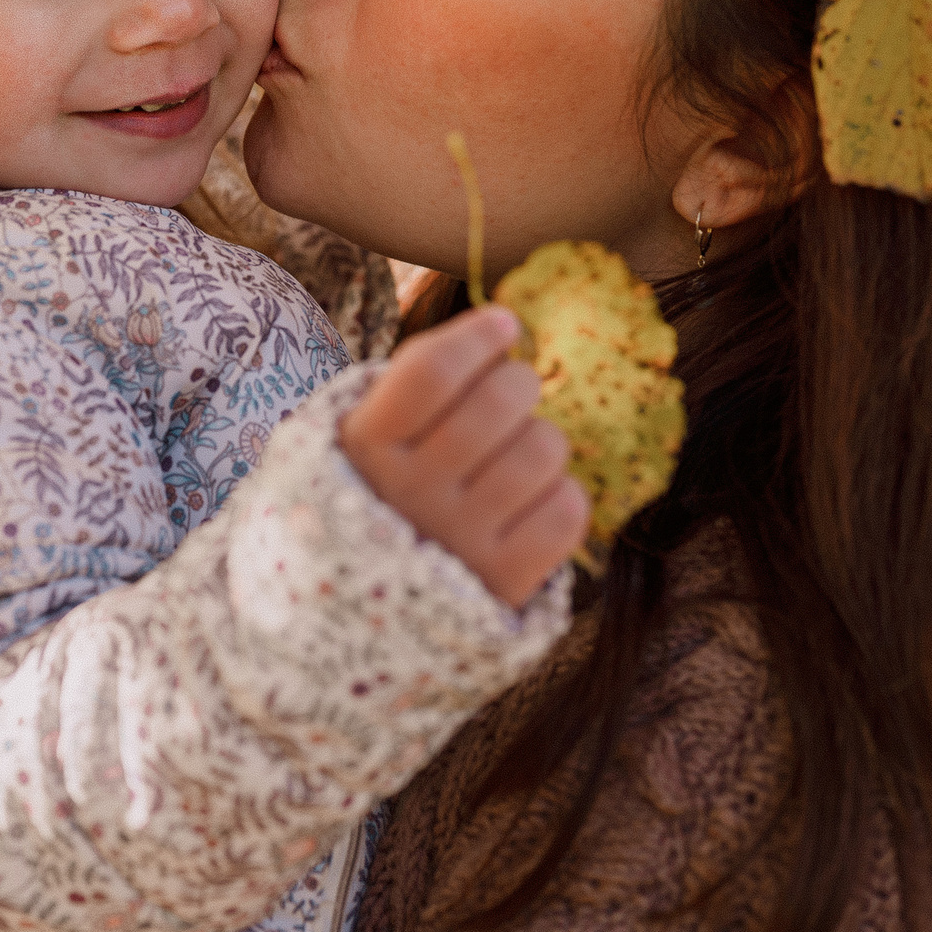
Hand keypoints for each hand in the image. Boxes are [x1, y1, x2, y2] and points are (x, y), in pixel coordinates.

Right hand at [338, 303, 590, 606]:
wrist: (364, 607)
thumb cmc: (383, 492)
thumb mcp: (368, 432)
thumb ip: (419, 378)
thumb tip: (503, 328)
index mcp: (365, 447)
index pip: (433, 371)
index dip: (478, 336)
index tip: (503, 325)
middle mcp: (408, 493)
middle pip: (499, 400)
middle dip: (519, 382)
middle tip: (511, 394)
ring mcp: (458, 540)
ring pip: (543, 449)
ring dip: (540, 441)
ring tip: (515, 457)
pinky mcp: (504, 582)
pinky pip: (567, 511)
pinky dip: (560, 497)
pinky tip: (530, 503)